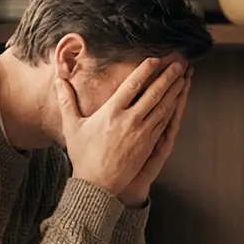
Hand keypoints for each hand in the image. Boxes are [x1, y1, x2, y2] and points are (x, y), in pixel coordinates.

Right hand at [58, 58, 185, 198]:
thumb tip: (58, 80)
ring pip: (163, 107)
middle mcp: (129, 120)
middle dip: (168, 76)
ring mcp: (142, 133)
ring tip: (184, 77)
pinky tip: (179, 101)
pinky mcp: (149, 145)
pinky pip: (164, 122)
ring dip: (175, 90)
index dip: (146, 70)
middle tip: (179, 63)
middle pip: (154, 93)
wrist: (97, 184)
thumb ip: (66, 100)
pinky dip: (173, 109)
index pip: (132, 85)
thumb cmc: (83, 155)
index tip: (156, 60)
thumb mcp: (72, 126)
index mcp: (111, 112)